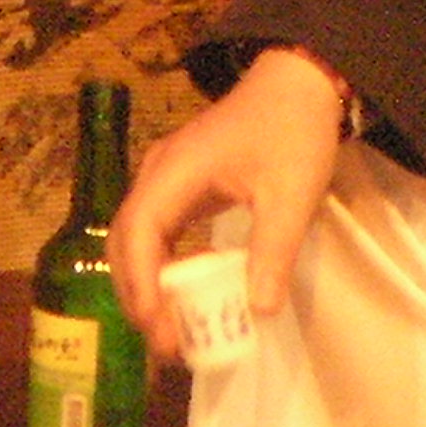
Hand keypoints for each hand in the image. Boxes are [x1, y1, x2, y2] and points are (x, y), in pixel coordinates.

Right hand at [106, 45, 347, 357]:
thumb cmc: (293, 132)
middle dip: (140, 294)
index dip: (142, 282)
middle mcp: (159, 173)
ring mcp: (166, 177)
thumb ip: (273, 252)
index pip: (141, 230)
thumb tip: (260, 312)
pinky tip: (187, 296)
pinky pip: (159, 232)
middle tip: (168, 345)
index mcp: (176, 170)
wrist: (299, 81)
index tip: (157, 326)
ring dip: (148, 285)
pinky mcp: (181, 185)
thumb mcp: (291, 195)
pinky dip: (165, 268)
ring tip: (174, 332)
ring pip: (138, 239)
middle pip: (127, 240)